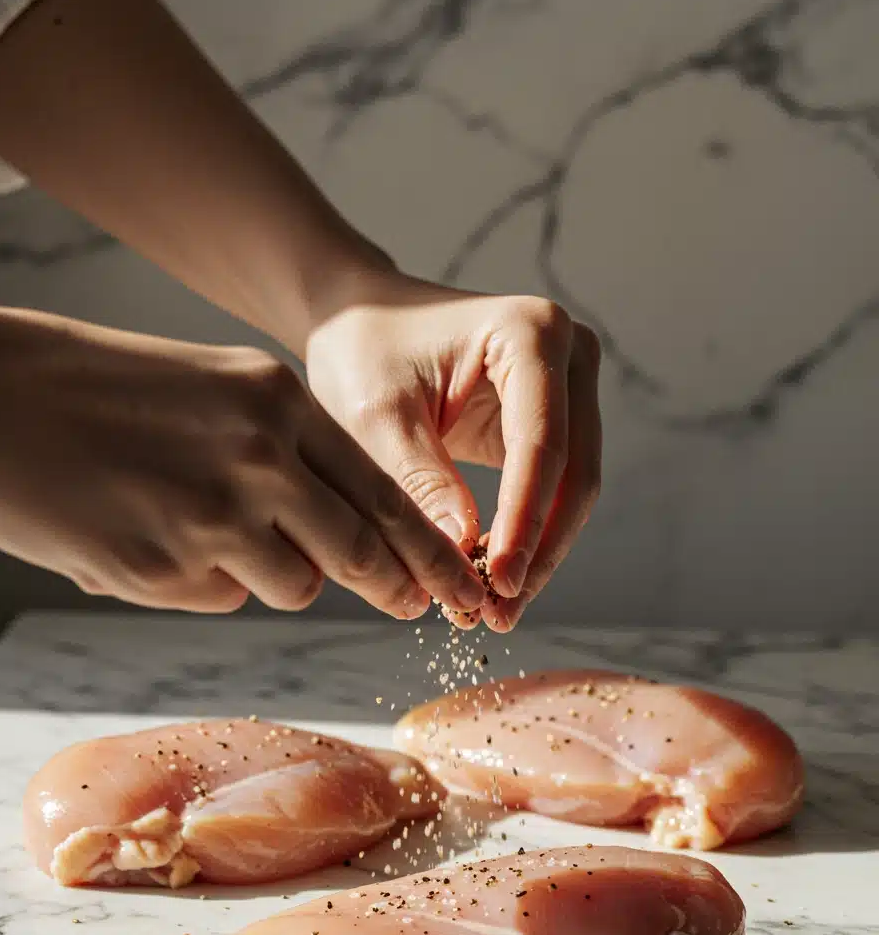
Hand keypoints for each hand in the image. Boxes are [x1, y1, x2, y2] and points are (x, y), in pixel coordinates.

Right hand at [0, 308, 486, 616]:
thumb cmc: (98, 388)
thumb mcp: (212, 386)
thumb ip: (285, 449)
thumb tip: (338, 530)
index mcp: (278, 399)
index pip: (384, 488)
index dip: (427, 544)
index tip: (457, 579)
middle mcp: (260, 457)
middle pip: (363, 549)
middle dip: (395, 583)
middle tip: (413, 603)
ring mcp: (214, 517)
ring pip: (298, 584)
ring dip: (277, 575)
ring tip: (207, 530)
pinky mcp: (163, 569)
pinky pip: (222, 597)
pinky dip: (204, 582)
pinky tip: (151, 537)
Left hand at [306, 273, 601, 629]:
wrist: (359, 320)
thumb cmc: (362, 352)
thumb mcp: (378, 417)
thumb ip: (422, 483)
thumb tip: (463, 559)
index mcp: (531, 333)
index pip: (541, 445)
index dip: (524, 523)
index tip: (497, 584)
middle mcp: (569, 354)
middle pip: (574, 473)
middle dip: (539, 549)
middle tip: (500, 613)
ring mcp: (569, 387)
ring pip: (572, 491)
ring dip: (538, 553)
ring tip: (495, 610)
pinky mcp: (554, 420)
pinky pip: (553, 490)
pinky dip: (527, 536)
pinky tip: (491, 579)